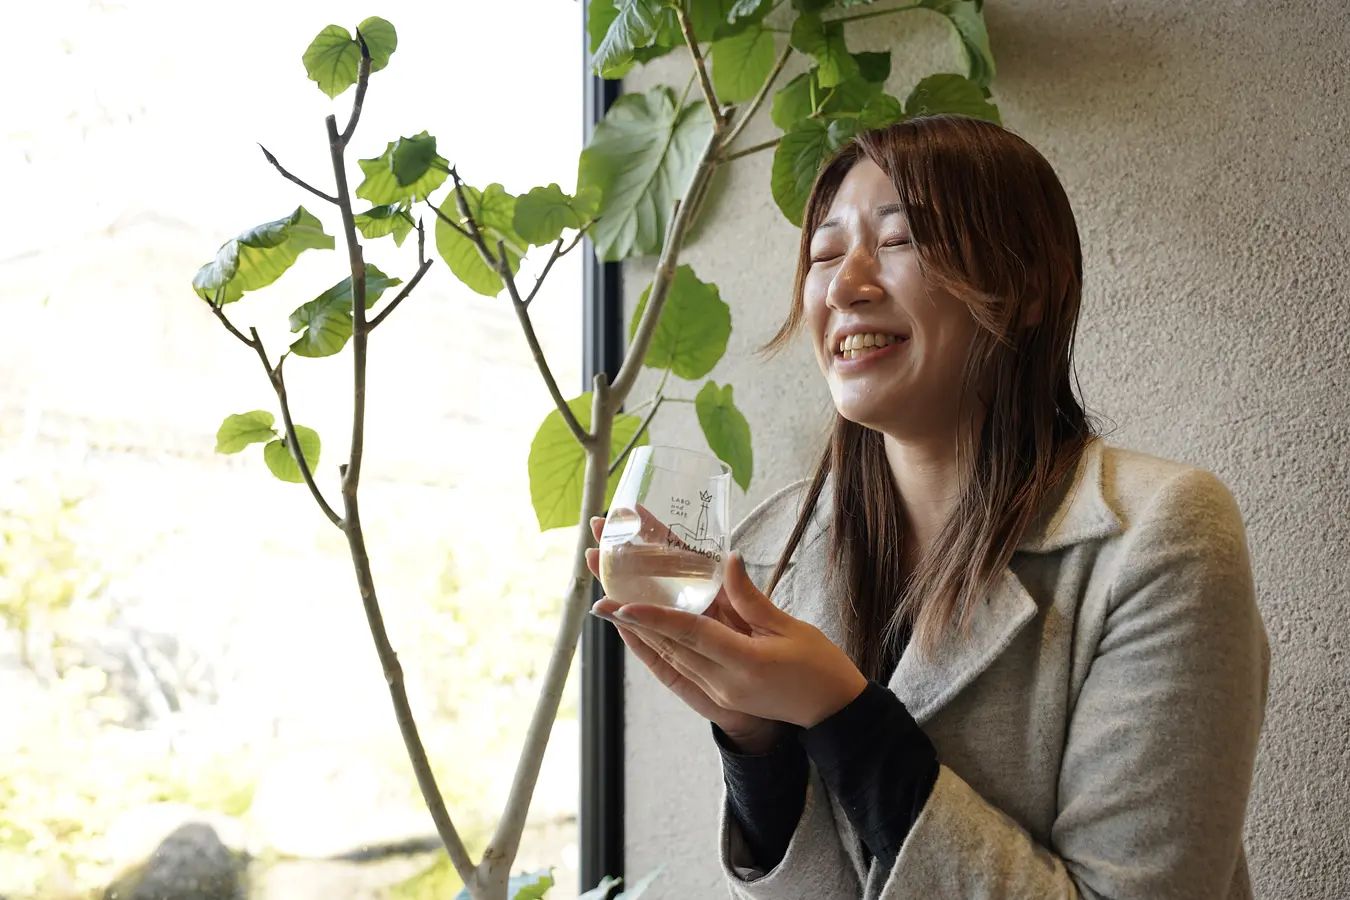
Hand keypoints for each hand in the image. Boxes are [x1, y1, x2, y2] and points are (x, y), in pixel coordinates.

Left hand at [589, 517, 866, 729]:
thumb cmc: (820, 667)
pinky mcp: (718, 692)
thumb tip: (725, 562)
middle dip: (629, 611)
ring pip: (667, 654)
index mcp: (746, 664)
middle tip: (598, 579)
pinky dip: (655, 643)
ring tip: (606, 593)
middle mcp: (723, 682)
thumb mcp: (791, 628)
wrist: (833, 714)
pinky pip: (678, 665)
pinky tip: (633, 625)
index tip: (621, 602)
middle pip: (667, 643)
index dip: (655, 617)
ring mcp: (718, 690)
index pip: (692, 635)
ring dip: (635, 625)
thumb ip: (752, 598)